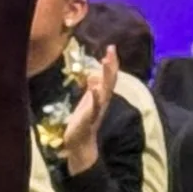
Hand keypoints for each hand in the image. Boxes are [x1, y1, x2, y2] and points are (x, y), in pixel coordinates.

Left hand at [60, 52, 117, 173]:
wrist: (81, 144)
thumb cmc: (84, 122)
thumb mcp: (87, 102)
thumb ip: (92, 89)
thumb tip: (93, 76)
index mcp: (101, 96)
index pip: (109, 77)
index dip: (111, 63)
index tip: (112, 47)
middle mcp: (102, 101)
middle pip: (110, 81)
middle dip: (111, 65)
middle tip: (111, 50)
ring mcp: (96, 110)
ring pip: (104, 91)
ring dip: (106, 77)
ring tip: (105, 62)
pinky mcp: (88, 118)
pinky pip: (93, 107)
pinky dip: (95, 98)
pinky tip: (94, 89)